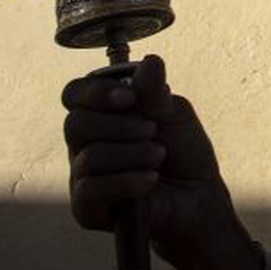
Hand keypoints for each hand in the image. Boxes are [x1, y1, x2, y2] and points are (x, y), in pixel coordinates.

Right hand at [61, 54, 235, 267]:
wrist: (197, 197)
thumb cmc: (182, 152)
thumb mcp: (174, 113)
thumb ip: (156, 92)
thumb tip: (151, 61)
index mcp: (100, 114)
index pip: (74, 94)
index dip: (95, 92)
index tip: (129, 97)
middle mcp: (84, 144)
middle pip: (76, 123)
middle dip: (122, 125)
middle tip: (153, 132)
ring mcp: (82, 176)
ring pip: (90, 156)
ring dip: (134, 154)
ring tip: (158, 157)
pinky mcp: (86, 208)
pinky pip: (92, 188)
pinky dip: (128, 181)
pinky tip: (150, 180)